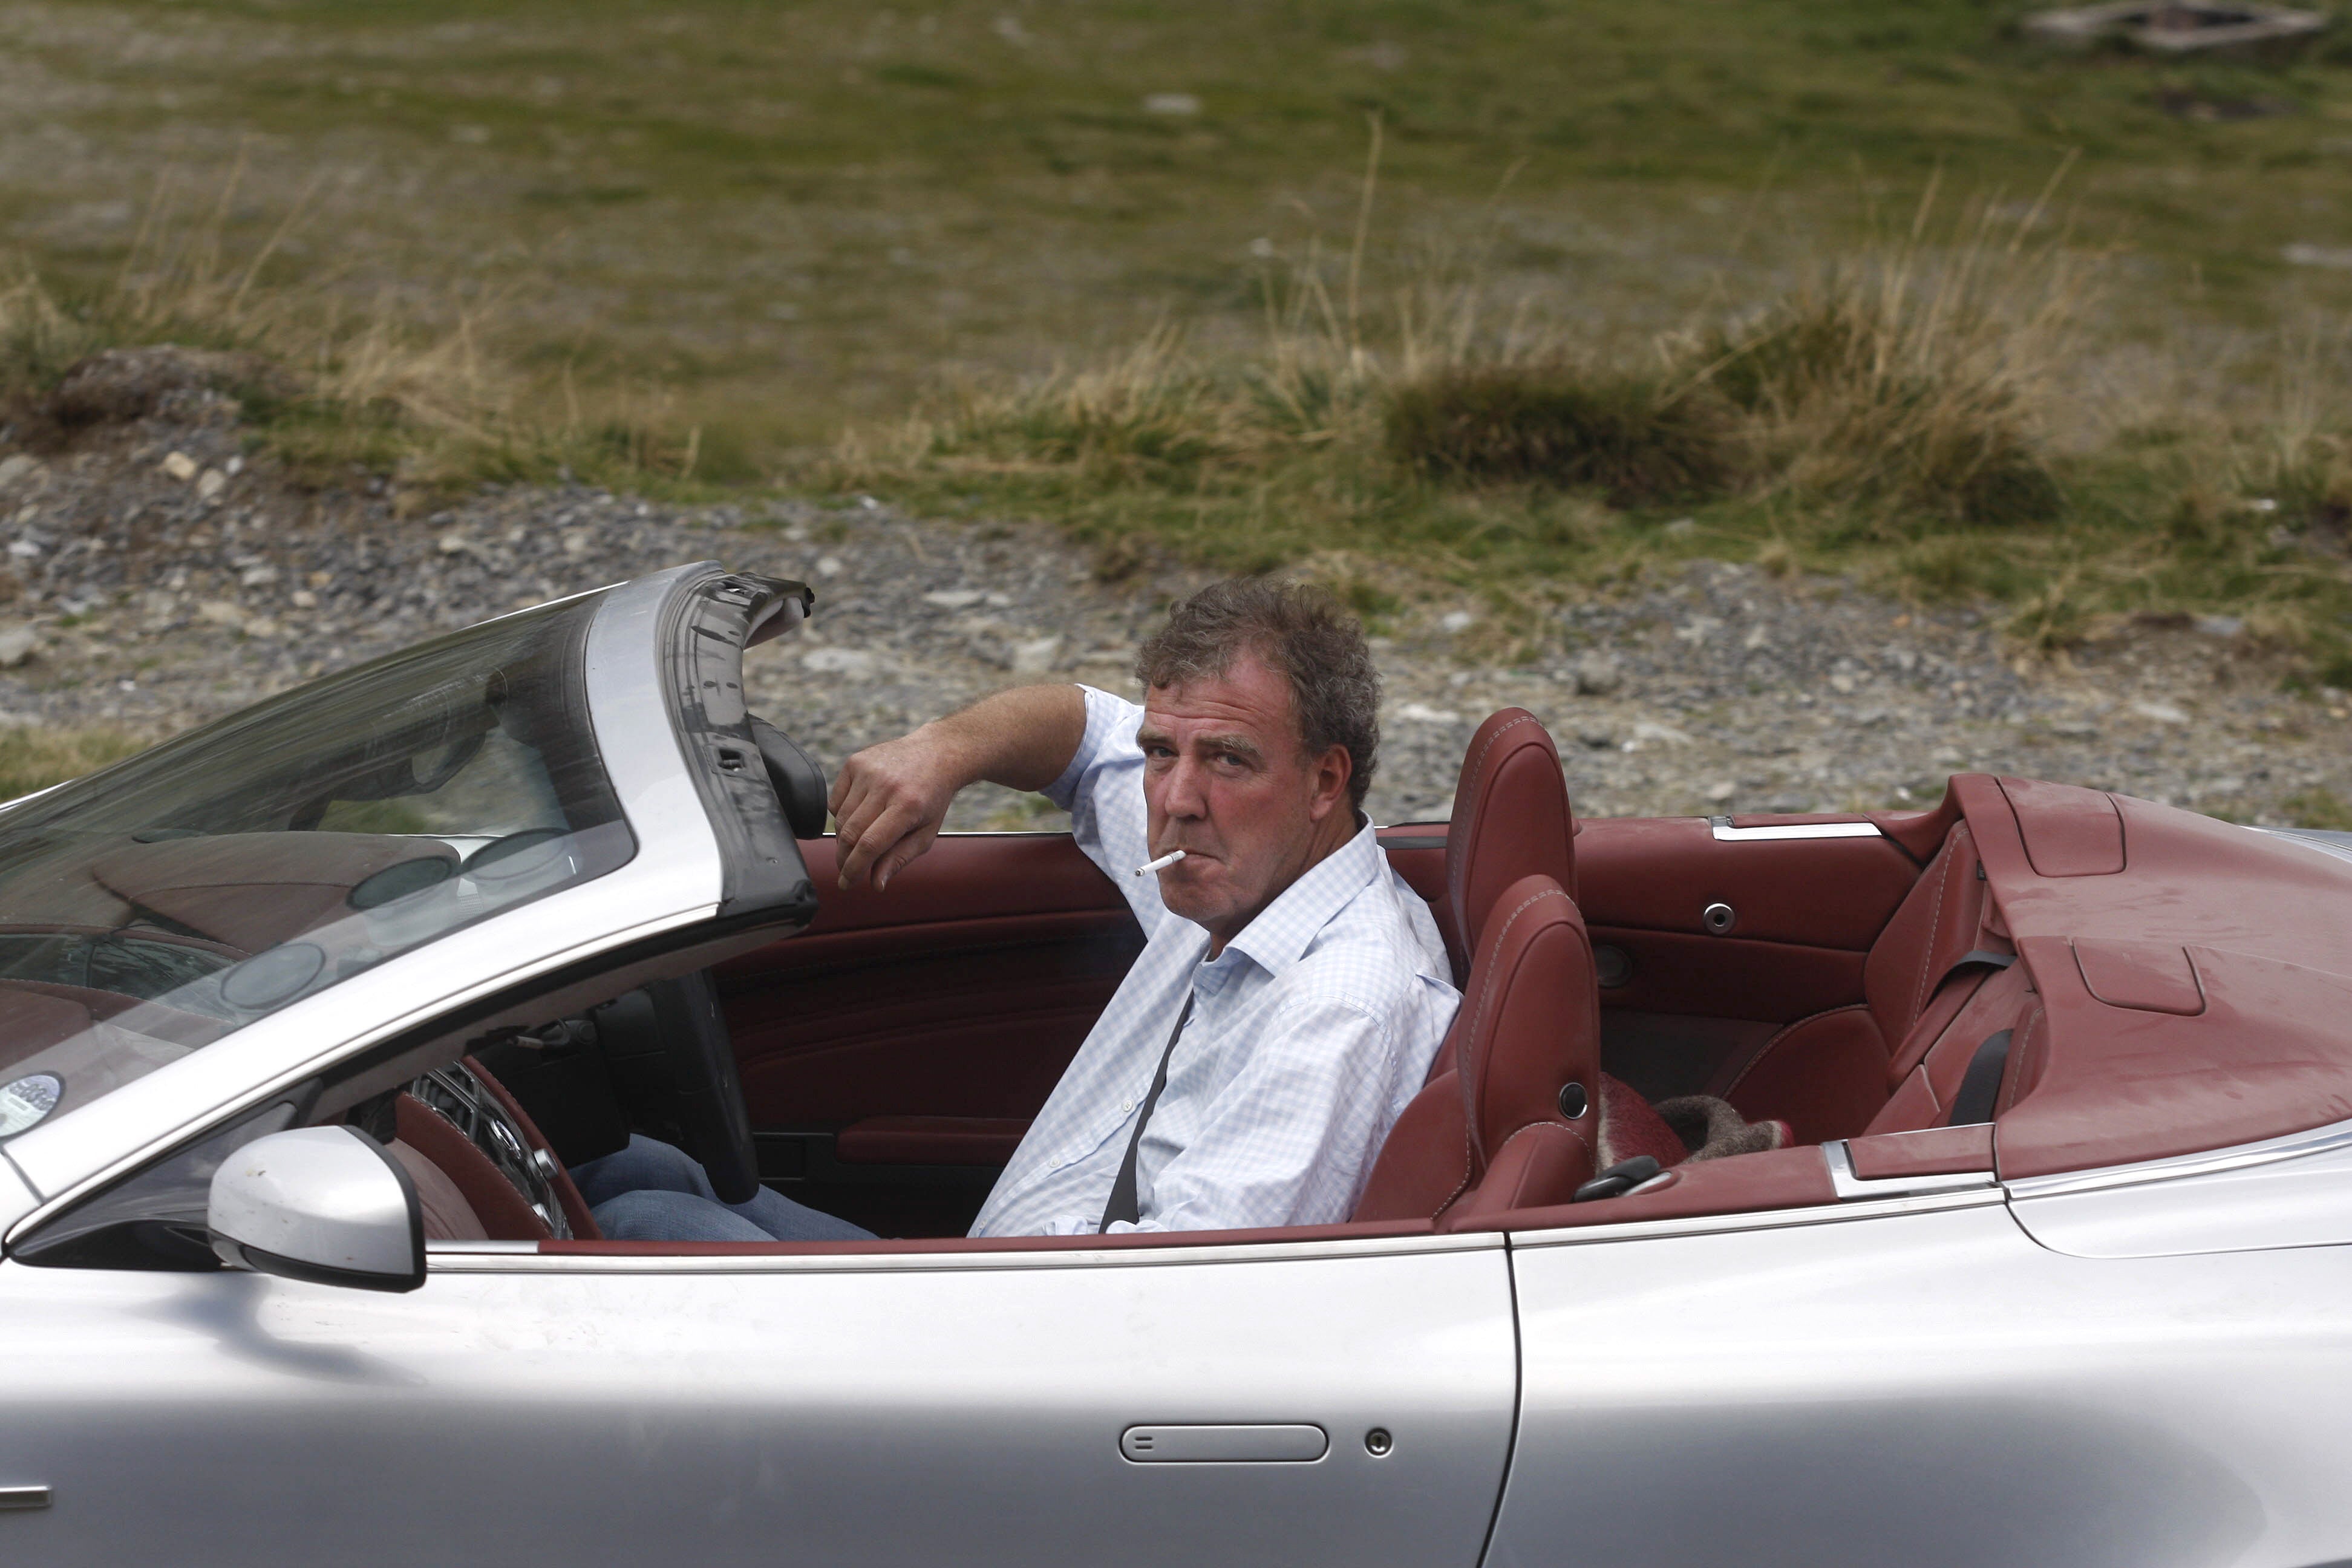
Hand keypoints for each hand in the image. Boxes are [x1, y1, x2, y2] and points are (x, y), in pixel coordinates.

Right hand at [828, 727, 966, 891]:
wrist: (936, 754)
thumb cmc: (932, 798)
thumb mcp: (926, 833)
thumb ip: (899, 859)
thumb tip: (876, 884)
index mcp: (907, 806)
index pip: (870, 844)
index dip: (854, 869)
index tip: (846, 884)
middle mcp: (886, 785)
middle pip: (850, 833)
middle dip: (844, 858)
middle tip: (846, 870)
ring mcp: (868, 771)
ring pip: (840, 819)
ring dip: (845, 838)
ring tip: (860, 841)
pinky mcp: (855, 762)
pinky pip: (835, 801)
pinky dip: (841, 815)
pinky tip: (860, 813)